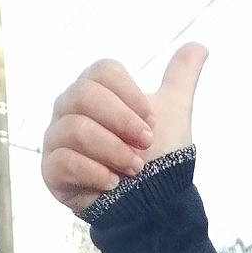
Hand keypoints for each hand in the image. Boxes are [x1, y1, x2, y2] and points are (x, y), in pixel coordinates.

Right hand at [41, 45, 207, 213]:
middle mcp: (68, 109)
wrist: (153, 206)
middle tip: (146, 144)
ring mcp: (57, 139)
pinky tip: (113, 183)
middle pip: (84, 94)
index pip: (102, 71)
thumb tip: (200, 46)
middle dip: (122, 121)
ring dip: (112, 150)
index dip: (130, 95)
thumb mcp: (174, 114)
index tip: (152, 121)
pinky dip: (93, 172)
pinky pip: (64, 161)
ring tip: (135, 169)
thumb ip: (181, 77)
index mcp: (93, 90)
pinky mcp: (51, 171)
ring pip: (75, 127)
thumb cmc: (159, 159)